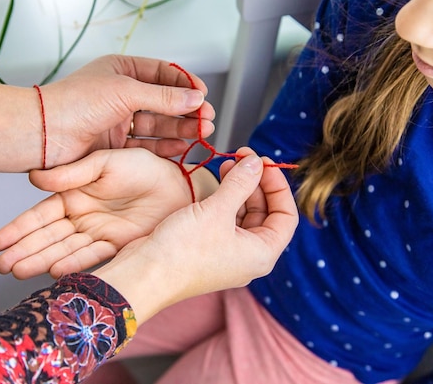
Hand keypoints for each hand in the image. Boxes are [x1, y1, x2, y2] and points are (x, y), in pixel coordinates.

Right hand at [0, 148, 191, 278]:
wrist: (178, 184)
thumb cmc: (144, 168)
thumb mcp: (106, 164)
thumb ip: (72, 174)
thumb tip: (34, 179)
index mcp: (75, 194)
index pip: (41, 214)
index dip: (19, 228)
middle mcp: (83, 216)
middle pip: (48, 237)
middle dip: (23, 250)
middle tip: (0, 265)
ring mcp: (98, 233)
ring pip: (64, 249)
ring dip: (41, 260)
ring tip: (17, 272)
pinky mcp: (117, 246)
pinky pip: (92, 256)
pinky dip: (74, 263)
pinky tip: (55, 271)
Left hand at [39, 55, 214, 166]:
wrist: (45, 134)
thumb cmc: (76, 103)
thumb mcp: (126, 92)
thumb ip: (163, 97)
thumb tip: (195, 98)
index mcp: (122, 71)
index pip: (163, 73)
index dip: (185, 84)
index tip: (203, 94)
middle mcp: (121, 95)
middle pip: (164, 101)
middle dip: (187, 109)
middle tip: (208, 118)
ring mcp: (119, 121)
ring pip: (158, 123)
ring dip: (181, 127)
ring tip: (202, 132)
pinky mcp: (116, 145)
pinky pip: (148, 144)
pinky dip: (166, 145)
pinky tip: (182, 146)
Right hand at [93, 148, 298, 322]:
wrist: (145, 274)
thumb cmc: (183, 251)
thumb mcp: (217, 211)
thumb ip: (240, 183)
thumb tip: (257, 162)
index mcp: (262, 254)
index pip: (287, 215)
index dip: (278, 185)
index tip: (264, 162)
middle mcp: (249, 256)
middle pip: (266, 213)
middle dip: (256, 183)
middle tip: (243, 157)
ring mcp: (228, 254)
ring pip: (244, 215)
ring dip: (239, 189)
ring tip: (227, 164)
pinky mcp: (208, 249)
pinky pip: (225, 220)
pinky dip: (224, 200)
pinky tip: (215, 182)